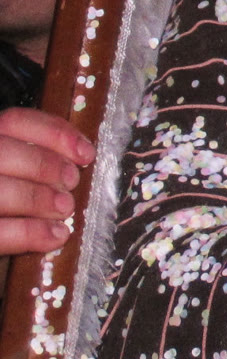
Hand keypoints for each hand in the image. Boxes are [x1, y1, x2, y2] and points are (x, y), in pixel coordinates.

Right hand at [0, 108, 92, 254]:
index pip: (15, 122)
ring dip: (40, 199)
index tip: (87, 153)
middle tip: (72, 182)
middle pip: (4, 153)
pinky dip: (31, 233)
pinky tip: (57, 236)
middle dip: (46, 166)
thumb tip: (81, 157)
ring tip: (65, 208)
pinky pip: (0, 233)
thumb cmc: (12, 197)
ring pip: (1, 192)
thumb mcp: (19, 168)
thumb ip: (37, 157)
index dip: (55, 133)